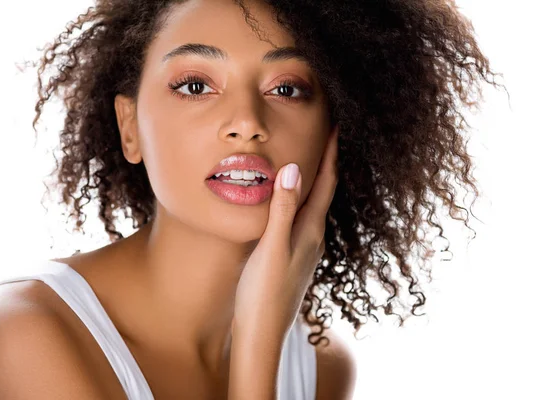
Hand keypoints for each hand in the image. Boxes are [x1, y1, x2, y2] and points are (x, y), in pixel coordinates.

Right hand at [232, 124, 339, 336]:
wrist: (261, 334)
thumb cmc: (264, 293)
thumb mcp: (271, 248)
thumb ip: (282, 210)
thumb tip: (294, 170)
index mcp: (310, 231)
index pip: (326, 184)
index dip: (330, 154)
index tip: (336, 126)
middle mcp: (312, 238)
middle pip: (323, 191)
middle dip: (324, 162)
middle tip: (323, 135)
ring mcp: (303, 249)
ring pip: (311, 206)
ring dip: (312, 181)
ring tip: (308, 161)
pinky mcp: (291, 258)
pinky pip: (300, 219)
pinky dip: (297, 201)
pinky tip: (287, 203)